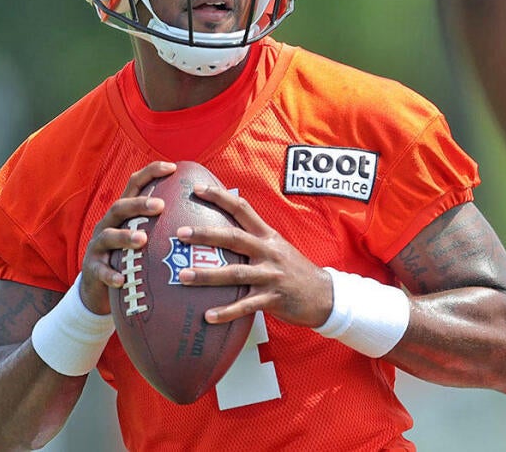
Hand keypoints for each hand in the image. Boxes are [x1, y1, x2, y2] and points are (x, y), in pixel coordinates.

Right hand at [78, 161, 175, 314]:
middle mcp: (109, 224)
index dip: (152, 172)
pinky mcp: (92, 268)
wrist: (100, 287)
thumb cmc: (133, 257)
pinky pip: (100, 270)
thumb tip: (209, 212)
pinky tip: (122, 279)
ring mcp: (98, 245)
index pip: (135, 184)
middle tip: (160, 205)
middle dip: (139, 204)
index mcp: (125, 213)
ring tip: (142, 239)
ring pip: (108, 235)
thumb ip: (168, 223)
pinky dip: (110, 274)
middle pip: (120, 206)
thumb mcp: (147, 237)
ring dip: (125, 236)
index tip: (173, 167)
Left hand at [176, 185, 333, 327]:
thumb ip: (254, 239)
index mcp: (268, 236)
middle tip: (180, 233)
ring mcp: (270, 275)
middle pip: (233, 238)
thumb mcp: (278, 248)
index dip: (220, 197)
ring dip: (207, 275)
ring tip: (183, 276)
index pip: (243, 209)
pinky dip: (226, 312)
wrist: (325, 295)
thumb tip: (223, 232)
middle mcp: (268, 252)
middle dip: (205, 234)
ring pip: (235, 273)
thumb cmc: (295, 271)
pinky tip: (208, 316)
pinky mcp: (273, 298)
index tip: (198, 189)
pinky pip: (245, 306)